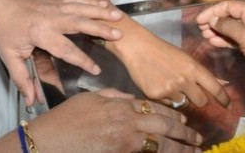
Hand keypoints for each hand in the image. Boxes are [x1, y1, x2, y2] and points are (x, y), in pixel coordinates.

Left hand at [0, 0, 123, 103]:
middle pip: (80, 23)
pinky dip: (91, 2)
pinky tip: (105, 5)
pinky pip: (77, 1)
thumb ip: (22, 78)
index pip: (65, 49)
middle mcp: (52, 17)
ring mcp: (56, 7)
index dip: (82, 60)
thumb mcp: (8, 56)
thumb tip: (32, 101)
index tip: (96, 70)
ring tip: (119, 18)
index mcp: (41, 32)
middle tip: (119, 35)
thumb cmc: (4, 29)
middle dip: (100, 29)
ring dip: (101, 13)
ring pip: (82, 9)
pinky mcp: (57, 2)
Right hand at [29, 89, 202, 151]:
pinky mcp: (119, 152)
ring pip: (160, 144)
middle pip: (163, 125)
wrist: (46, 141)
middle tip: (198, 139)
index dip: (172, 115)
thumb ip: (113, 97)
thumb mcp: (89, 99)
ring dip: (179, 149)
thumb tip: (131, 100)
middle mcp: (126, 121)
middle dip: (184, 133)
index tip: (185, 121)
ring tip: (194, 152)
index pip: (154, 108)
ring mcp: (124, 140)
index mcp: (119, 104)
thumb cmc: (64, 121)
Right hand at [113, 28, 229, 108]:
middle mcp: (184, 80)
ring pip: (184, 104)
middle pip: (202, 101)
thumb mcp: (186, 58)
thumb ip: (202, 74)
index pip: (215, 87)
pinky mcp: (156, 96)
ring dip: (180, 98)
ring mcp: (170, 89)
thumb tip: (223, 84)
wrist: (138, 48)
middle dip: (199, 99)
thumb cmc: (163, 51)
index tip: (229, 106)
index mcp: (193, 68)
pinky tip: (159, 85)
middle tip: (191, 92)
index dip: (223, 99)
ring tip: (169, 84)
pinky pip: (167, 104)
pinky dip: (166, 98)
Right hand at [196, 0, 244, 99]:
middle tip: (200, 29)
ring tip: (205, 36)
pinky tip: (214, 43)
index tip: (198, 20)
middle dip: (215, 21)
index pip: (229, 6)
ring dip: (218, 31)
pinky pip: (236, 40)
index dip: (213, 11)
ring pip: (232, 29)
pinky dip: (225, 40)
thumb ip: (228, 26)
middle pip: (230, 16)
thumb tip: (213, 19)